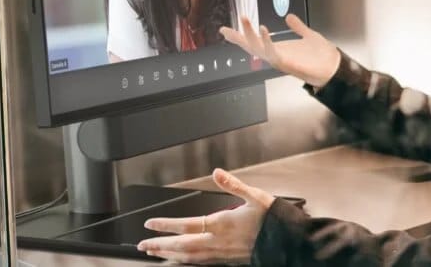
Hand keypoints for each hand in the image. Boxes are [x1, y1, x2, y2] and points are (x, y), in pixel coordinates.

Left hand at [137, 169, 275, 264]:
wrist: (288, 242)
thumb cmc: (273, 220)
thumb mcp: (256, 196)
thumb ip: (233, 185)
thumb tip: (217, 172)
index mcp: (222, 223)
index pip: (186, 225)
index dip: (165, 225)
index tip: (149, 224)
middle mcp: (219, 241)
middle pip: (182, 245)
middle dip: (160, 245)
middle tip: (142, 245)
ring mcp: (222, 253)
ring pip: (189, 257)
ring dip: (169, 254)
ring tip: (154, 253)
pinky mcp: (227, 260)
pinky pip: (201, 262)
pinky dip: (185, 261)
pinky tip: (179, 260)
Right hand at [220, 14, 340, 87]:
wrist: (335, 67)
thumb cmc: (322, 55)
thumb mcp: (308, 35)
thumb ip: (298, 27)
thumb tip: (289, 17)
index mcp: (279, 49)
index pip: (255, 42)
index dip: (240, 36)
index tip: (224, 30)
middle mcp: (276, 55)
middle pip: (250, 47)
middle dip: (238, 38)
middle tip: (226, 29)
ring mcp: (280, 60)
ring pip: (258, 49)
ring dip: (250, 35)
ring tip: (245, 19)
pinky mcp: (287, 63)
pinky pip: (272, 53)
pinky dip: (267, 41)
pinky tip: (263, 30)